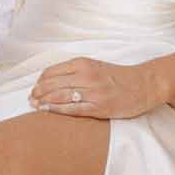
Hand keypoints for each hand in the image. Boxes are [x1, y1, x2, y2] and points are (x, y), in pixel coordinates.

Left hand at [29, 58, 160, 120]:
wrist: (144, 84)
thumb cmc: (118, 77)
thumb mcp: (95, 66)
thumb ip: (75, 71)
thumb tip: (51, 81)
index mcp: (83, 63)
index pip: (51, 72)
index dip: (39, 81)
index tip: (35, 88)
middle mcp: (86, 76)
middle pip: (52, 84)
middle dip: (37, 92)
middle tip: (30, 99)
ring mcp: (93, 92)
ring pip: (59, 96)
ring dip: (43, 101)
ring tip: (35, 106)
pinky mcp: (99, 107)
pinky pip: (72, 109)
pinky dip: (57, 110)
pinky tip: (47, 111)